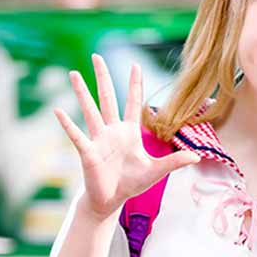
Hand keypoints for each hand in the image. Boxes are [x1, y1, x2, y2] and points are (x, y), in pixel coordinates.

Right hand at [54, 54, 199, 219]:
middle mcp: (112, 131)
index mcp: (130, 132)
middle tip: (96, 56)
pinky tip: (58, 110)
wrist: (111, 200)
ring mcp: (99, 139)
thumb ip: (175, 161)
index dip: (134, 85)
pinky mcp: (88, 152)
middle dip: (103, 78)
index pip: (133, 103)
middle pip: (108, 98)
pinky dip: (68, 124)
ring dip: (81, 93)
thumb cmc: (132, 183)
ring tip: (73, 73)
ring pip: (90, 111)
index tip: (135, 64)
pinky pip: (77, 135)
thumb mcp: (157, 171)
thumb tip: (198, 156)